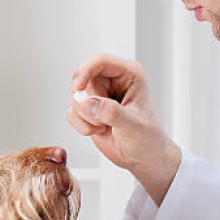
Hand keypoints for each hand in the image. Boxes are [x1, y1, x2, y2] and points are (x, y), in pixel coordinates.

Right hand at [67, 53, 181, 204]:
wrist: (143, 158)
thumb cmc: (147, 138)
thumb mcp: (133, 125)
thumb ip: (111, 112)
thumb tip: (89, 102)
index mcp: (128, 74)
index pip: (99, 61)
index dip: (84, 71)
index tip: (77, 88)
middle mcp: (112, 82)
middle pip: (83, 80)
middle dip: (88, 104)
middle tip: (102, 119)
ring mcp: (99, 96)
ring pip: (76, 98)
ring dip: (86, 117)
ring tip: (105, 125)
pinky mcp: (89, 110)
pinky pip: (72, 113)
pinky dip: (81, 126)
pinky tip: (98, 130)